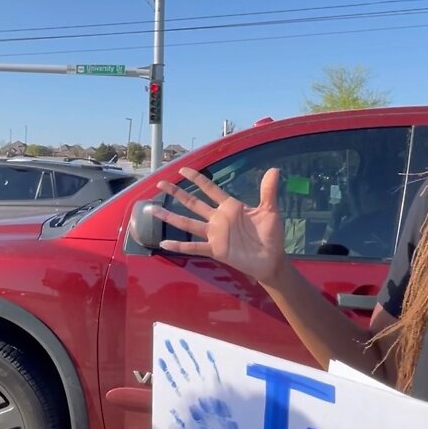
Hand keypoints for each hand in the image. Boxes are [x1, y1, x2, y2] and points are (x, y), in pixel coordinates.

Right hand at [149, 167, 286, 282]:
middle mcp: (218, 218)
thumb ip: (268, 191)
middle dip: (177, 193)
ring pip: (188, 223)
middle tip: (160, 184)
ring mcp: (214, 234)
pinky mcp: (215, 249)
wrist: (271, 259)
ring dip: (170, 217)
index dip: (197, 179)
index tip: (182, 169)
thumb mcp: (270, 211)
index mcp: (230, 206)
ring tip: (153, 210)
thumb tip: (274, 169)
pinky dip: (179, 245)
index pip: (210, 189)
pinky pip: (193, 246)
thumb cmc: (271, 235)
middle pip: (193, 203)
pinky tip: (164, 243)